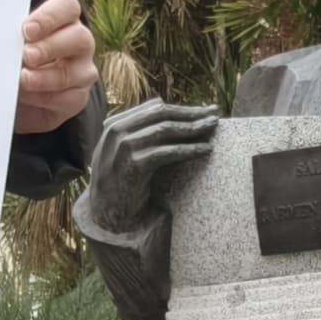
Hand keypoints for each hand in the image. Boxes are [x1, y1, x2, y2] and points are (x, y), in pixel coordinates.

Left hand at [18, 0, 99, 133]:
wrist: (12, 97)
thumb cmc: (10, 59)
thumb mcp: (7, 43)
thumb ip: (7, 35)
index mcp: (62, 19)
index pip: (67, 7)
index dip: (49, 16)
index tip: (27, 30)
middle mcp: (78, 41)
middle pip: (78, 37)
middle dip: (50, 47)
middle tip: (26, 56)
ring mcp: (81, 70)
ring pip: (74, 72)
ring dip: (45, 77)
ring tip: (22, 80)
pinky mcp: (77, 97)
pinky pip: (68, 98)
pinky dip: (44, 98)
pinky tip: (26, 97)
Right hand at [81, 98, 219, 237]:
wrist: (105, 216)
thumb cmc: (120, 184)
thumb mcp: (124, 152)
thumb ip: (138, 130)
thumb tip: (161, 104)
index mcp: (115, 125)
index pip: (154, 109)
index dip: (182, 108)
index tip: (204, 111)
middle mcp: (116, 131)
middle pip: (161, 115)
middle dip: (191, 114)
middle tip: (215, 116)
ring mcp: (123, 147)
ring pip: (166, 130)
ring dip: (193, 128)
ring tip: (213, 129)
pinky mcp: (133, 164)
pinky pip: (167, 152)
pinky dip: (189, 149)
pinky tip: (204, 150)